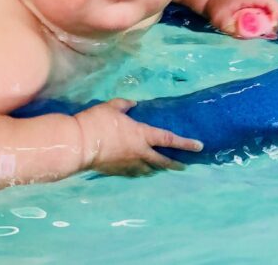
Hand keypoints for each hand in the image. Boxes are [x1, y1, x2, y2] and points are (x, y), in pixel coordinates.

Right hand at [75, 99, 203, 176]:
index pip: (169, 139)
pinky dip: (141, 171)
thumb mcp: (112, 106)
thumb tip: (133, 104)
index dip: (185, 143)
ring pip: (148, 169)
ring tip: (161, 168)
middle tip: (184, 166)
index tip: (199, 146)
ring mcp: (129, 164)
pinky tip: (140, 171)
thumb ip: (124, 105)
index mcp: (142, 135)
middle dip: (175, 164)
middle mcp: (140, 152)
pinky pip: (134, 173)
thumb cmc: (97, 121)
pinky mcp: (117, 171)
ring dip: (157, 168)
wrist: (79, 144)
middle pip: (163, 161)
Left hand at [205, 0, 277, 38]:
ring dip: (271, 22)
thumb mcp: (221, 21)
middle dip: (274, 20)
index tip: (271, 26)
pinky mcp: (256, 5)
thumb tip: (246, 35)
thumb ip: (232, 29)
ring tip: (264, 33)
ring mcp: (257, 0)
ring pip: (271, 9)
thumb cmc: (217, 9)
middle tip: (269, 33)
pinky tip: (259, 30)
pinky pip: (267, 12)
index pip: (269, 0)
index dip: (274, 13)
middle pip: (273, 5)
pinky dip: (266, 22)